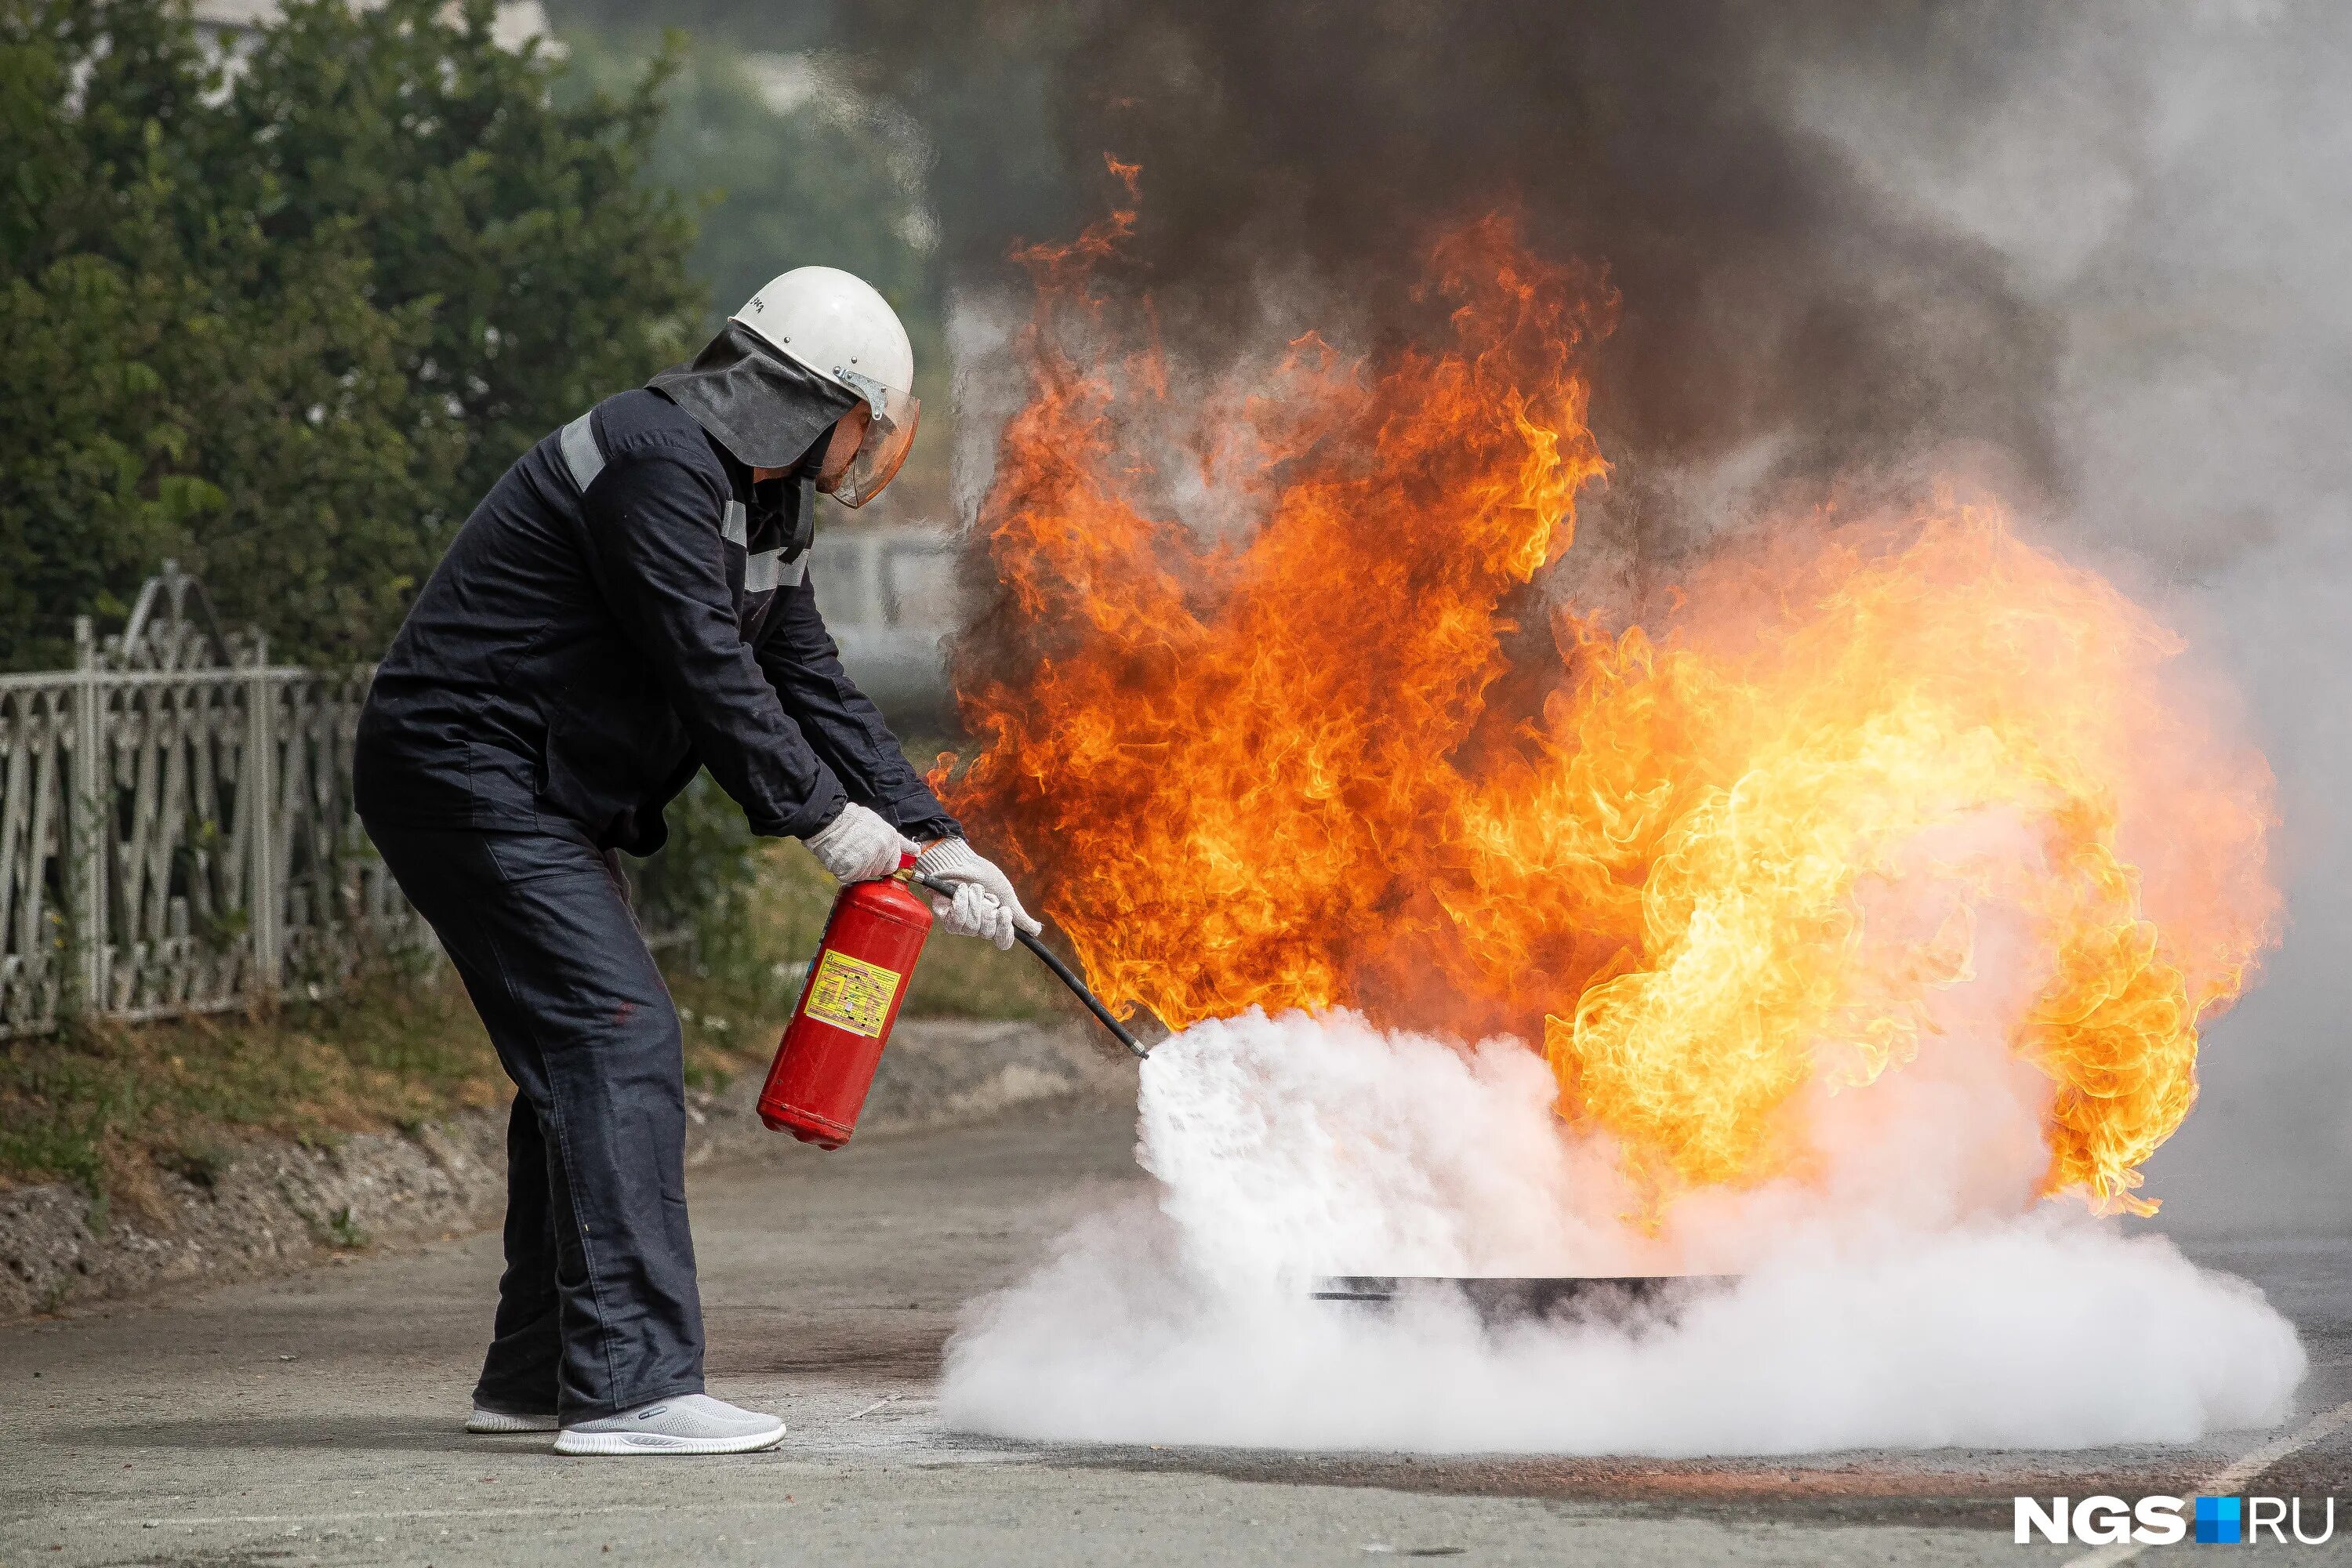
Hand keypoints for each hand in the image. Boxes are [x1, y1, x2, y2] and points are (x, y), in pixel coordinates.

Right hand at [803, 803, 916, 883]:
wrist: (828, 820)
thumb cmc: (851, 819)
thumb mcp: (879, 824)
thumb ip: (898, 841)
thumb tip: (915, 850)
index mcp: (890, 840)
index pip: (893, 864)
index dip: (883, 861)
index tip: (874, 856)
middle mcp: (881, 852)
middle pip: (879, 870)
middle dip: (870, 864)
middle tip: (858, 850)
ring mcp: (866, 862)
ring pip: (865, 875)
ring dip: (857, 868)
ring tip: (848, 851)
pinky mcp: (851, 871)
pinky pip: (850, 877)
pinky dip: (844, 871)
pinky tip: (841, 857)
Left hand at [917, 839, 1041, 950]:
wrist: (962, 861)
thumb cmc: (983, 876)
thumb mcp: (1005, 894)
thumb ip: (1019, 915)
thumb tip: (1037, 931)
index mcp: (995, 923)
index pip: (1003, 942)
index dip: (1005, 930)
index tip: (1005, 910)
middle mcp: (979, 927)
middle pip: (988, 933)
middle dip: (988, 908)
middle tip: (986, 894)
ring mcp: (962, 924)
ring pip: (972, 926)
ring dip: (975, 901)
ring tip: (972, 888)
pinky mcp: (946, 917)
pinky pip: (957, 921)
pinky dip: (961, 902)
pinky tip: (961, 890)